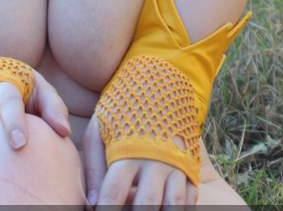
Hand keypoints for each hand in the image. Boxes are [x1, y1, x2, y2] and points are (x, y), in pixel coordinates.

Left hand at [82, 113, 196, 208]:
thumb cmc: (120, 111)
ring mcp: (175, 163)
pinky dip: (181, 210)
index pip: (113, 194)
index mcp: (127, 152)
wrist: (157, 84)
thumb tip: (92, 204)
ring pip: (172, 204)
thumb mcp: (99, 130)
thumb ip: (94, 166)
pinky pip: (190, 198)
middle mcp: (154, 160)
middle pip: (146, 204)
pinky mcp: (190, 165)